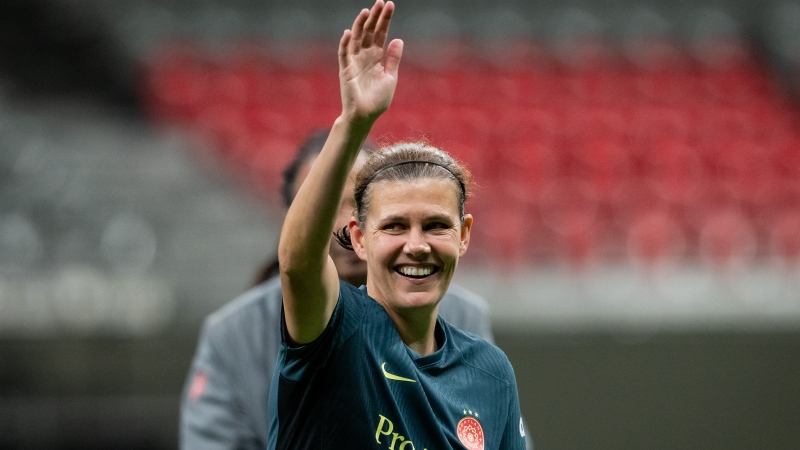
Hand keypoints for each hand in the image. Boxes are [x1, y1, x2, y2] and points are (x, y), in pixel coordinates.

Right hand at [338, 0, 402, 125]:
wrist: (365, 116)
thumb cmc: (377, 100)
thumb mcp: (390, 77)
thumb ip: (393, 59)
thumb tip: (398, 39)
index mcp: (376, 57)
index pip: (380, 34)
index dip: (385, 20)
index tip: (390, 5)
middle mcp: (364, 56)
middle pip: (368, 32)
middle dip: (374, 17)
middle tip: (380, 2)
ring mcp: (354, 62)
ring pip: (356, 39)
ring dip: (359, 25)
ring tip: (366, 11)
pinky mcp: (345, 70)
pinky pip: (343, 54)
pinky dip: (344, 43)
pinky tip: (348, 32)